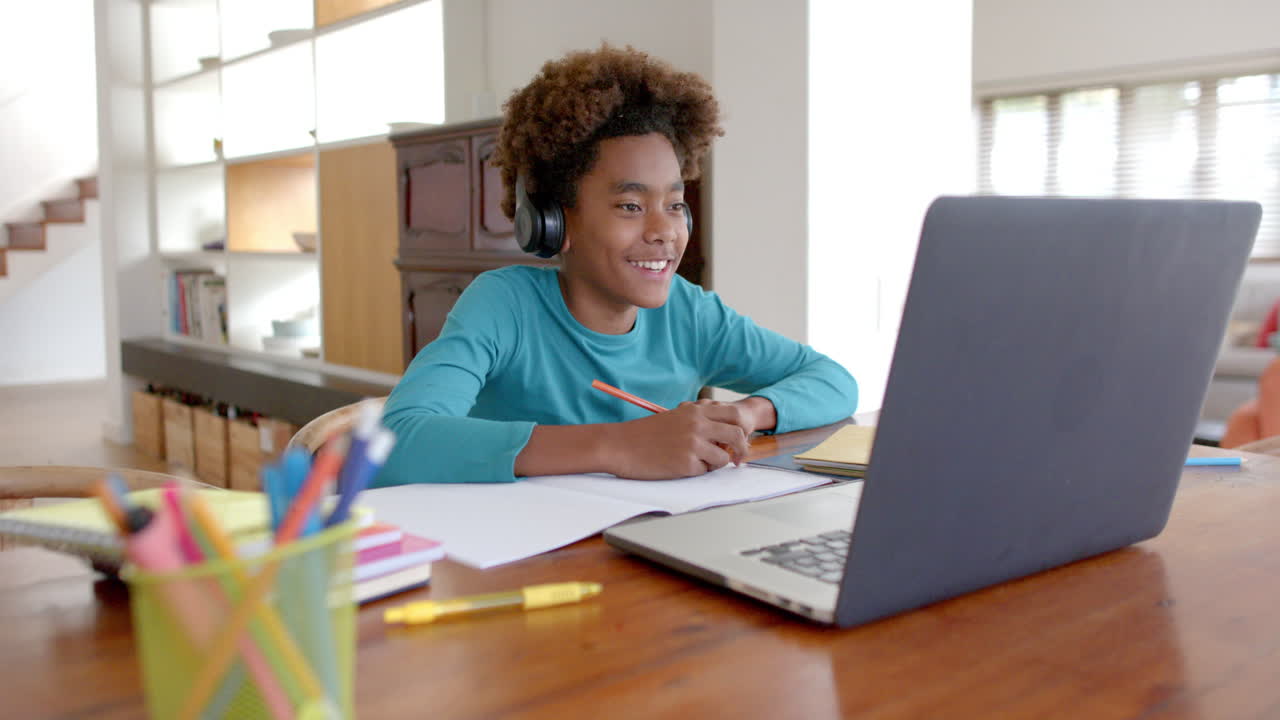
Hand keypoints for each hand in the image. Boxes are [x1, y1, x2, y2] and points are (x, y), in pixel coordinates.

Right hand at [603, 400, 753, 479]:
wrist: (619, 446)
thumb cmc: (645, 434)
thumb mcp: (675, 417)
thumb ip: (699, 420)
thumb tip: (724, 432)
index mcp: (695, 411)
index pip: (734, 414)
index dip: (741, 429)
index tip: (738, 440)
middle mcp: (698, 425)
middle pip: (737, 435)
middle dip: (741, 449)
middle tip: (736, 459)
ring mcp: (693, 444)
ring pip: (724, 458)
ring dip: (715, 464)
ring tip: (696, 462)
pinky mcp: (686, 463)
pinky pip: (705, 471)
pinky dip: (696, 472)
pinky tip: (678, 466)